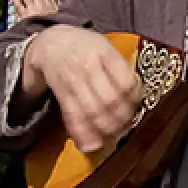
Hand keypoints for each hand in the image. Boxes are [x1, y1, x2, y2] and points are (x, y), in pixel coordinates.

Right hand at [25, 25, 142, 152]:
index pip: (126, 81)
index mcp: (105, 53)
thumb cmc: (85, 47)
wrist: (50, 42)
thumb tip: (137, 96)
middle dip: (122, 119)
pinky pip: (73, 115)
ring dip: (106, 128)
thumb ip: (119, 67)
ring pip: (92, 110)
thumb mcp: (105, 47)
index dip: (135, 99)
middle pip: (110, 100)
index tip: (138, 106)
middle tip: (127, 126)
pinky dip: (83, 133)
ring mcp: (74, 80)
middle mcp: (89, 67)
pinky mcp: (61, 92)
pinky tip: (91, 145)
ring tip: (113, 135)